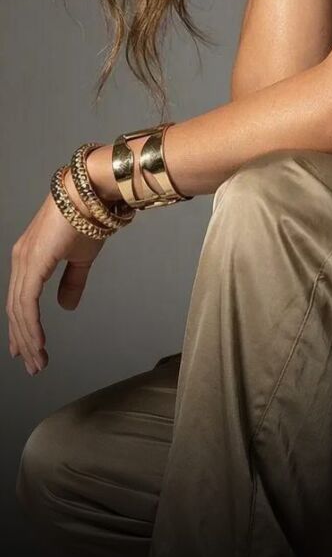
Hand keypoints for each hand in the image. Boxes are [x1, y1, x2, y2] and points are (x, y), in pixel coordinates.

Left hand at [6, 169, 106, 375]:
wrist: (90, 192)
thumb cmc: (88, 216)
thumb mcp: (81, 257)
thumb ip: (72, 282)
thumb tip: (65, 306)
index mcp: (29, 257)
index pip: (20, 299)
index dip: (22, 327)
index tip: (25, 349)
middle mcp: (21, 259)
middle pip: (15, 308)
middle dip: (23, 340)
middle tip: (32, 364)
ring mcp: (24, 260)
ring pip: (19, 309)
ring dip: (28, 338)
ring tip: (37, 361)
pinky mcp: (32, 262)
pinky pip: (26, 302)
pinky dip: (30, 326)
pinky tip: (38, 343)